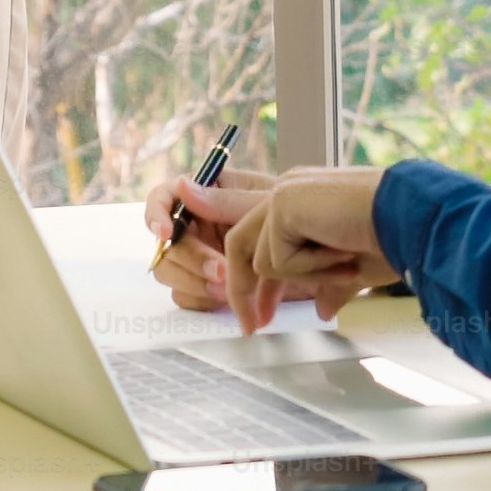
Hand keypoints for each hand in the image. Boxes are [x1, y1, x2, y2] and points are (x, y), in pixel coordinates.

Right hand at [146, 167, 307, 311]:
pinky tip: (233, 305)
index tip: (167, 234)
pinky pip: (190, 298)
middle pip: (165, 244)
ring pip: (172, 275)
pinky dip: (206, 304)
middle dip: (191, 261)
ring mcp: (202, 258)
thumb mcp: (269, 203)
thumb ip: (226, 200)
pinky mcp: (211, 287)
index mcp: (208, 196)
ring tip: (231, 293)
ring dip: (197, 285)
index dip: (157, 215)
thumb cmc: (305, 219)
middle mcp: (200, 226)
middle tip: (221, 273)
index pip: (163, 199)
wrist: (333, 257)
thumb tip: (184, 184)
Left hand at [223, 167, 398, 333]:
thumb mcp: (354, 270)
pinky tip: (342, 251)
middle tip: (252, 327)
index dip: (258, 284)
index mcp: (302, 202)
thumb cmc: (393, 240)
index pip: (262, 244)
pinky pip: (279, 261)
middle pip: (240, 245)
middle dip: (242, 291)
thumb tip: (321, 310)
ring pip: (264, 262)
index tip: (257, 318)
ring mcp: (282, 195)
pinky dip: (313, 268)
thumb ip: (329, 286)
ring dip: (309, 276)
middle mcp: (287, 192)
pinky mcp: (283, 204)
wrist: (411, 220)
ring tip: (347, 262)